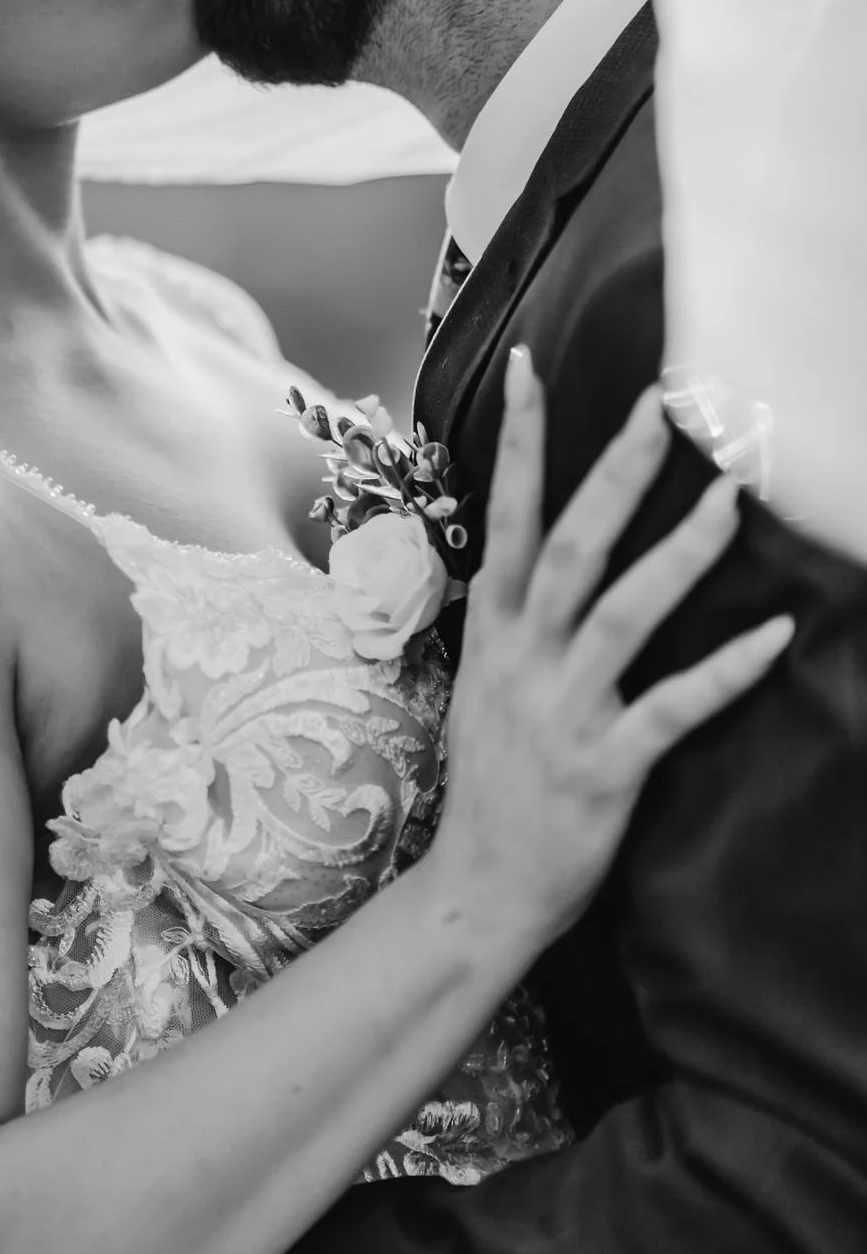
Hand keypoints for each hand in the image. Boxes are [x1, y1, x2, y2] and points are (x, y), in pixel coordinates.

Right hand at [434, 347, 793, 948]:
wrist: (477, 889)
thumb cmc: (495, 785)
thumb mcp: (487, 686)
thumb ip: (515, 621)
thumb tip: (540, 558)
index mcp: (495, 632)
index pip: (506, 516)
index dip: (518, 439)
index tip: (528, 364)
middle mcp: (523, 659)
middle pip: (569, 544)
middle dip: (614, 472)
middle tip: (659, 406)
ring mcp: (562, 711)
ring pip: (622, 612)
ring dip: (678, 553)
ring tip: (728, 497)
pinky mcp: (604, 765)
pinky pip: (672, 707)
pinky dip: (725, 670)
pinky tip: (775, 635)